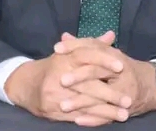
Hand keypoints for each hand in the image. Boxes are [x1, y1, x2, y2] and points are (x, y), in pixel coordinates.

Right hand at [4, 31, 129, 126]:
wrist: (25, 84)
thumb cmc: (54, 66)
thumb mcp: (71, 52)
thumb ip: (92, 45)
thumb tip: (112, 35)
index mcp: (65, 58)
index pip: (86, 55)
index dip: (104, 60)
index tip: (122, 66)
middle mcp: (59, 75)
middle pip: (88, 84)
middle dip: (110, 94)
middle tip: (129, 100)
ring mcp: (55, 94)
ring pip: (84, 103)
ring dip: (106, 111)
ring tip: (124, 115)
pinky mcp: (53, 110)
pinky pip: (76, 115)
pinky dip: (93, 119)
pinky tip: (107, 121)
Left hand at [54, 32, 155, 120]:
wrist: (152, 85)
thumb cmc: (124, 67)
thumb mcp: (107, 53)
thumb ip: (86, 46)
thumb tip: (64, 37)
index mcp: (113, 55)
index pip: (93, 49)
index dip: (75, 48)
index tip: (56, 50)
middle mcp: (119, 71)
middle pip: (97, 72)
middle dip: (78, 77)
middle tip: (60, 81)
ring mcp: (123, 92)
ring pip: (100, 96)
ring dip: (81, 102)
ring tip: (63, 105)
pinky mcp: (124, 109)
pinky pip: (107, 115)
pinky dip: (92, 119)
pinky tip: (78, 120)